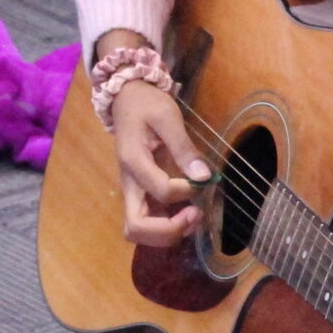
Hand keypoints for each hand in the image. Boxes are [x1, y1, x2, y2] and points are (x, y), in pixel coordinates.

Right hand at [99, 30, 210, 245]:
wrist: (128, 100)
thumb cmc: (147, 105)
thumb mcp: (167, 117)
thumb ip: (184, 147)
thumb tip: (204, 177)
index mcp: (133, 162)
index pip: (158, 191)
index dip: (183, 192)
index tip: (201, 179)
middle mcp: (129, 184)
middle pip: (135, 228)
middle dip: (168, 231)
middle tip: (194, 214)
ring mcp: (134, 192)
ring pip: (139, 232)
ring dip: (168, 233)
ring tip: (194, 215)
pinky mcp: (141, 194)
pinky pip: (149, 224)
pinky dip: (168, 228)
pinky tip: (188, 212)